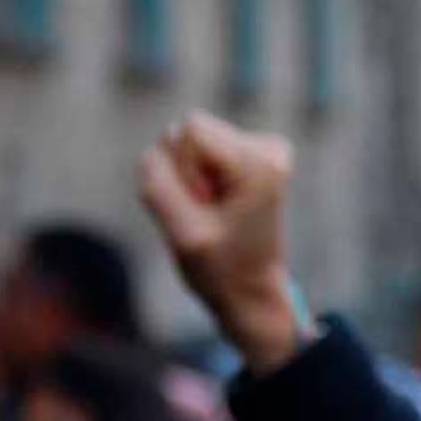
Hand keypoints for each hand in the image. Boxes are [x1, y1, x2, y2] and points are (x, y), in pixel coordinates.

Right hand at [138, 111, 307, 372]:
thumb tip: (151, 152)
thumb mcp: (182, 234)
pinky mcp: (251, 156)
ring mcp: (263, 150)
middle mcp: (268, 149)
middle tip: (206, 213)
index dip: (181, 169)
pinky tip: (216, 207)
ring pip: (191, 142)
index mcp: (259, 164)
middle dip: (184, 172)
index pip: (190, 130)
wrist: (251, 290)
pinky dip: (198, 180)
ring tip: (212, 213)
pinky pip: (199, 152)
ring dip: (189, 178)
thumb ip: (157, 186)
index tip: (200, 205)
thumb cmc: (221, 269)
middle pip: (190, 130)